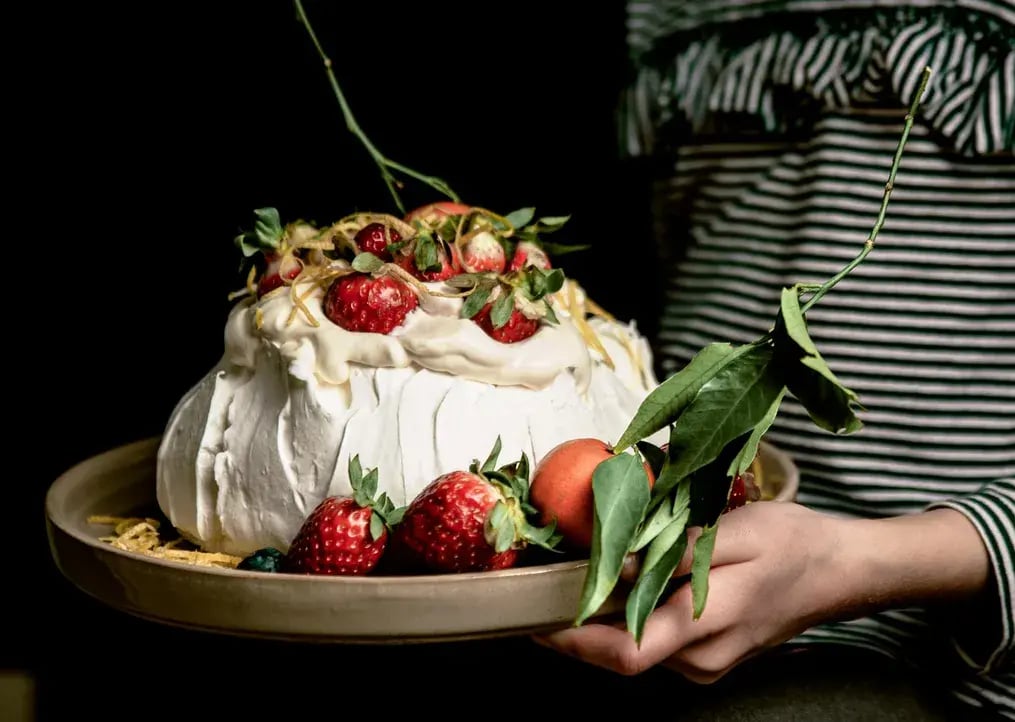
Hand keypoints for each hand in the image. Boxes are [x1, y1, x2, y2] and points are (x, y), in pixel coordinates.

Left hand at [536, 502, 989, 683]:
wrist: (840, 572)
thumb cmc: (794, 545)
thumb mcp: (740, 530)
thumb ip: (680, 550)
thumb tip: (623, 558)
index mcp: (707, 625)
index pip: (625, 653)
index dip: (574, 642)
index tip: (535, 619)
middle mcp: (700, 657)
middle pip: (620, 654)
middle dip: (575, 627)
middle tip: (541, 586)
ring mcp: (705, 661)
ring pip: (634, 648)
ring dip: (599, 621)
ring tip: (569, 579)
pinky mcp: (707, 653)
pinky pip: (653, 641)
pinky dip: (626, 618)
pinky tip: (616, 584)